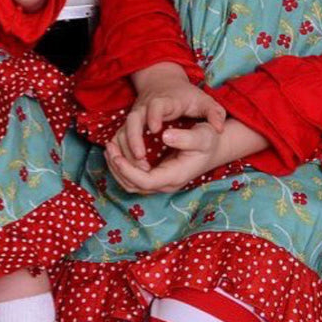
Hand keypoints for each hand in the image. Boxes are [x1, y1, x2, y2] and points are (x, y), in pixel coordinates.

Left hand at [106, 121, 221, 193]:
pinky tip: (117, 152)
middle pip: (135, 186)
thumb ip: (185, 137)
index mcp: (175, 175)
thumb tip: (165, 136)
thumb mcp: (203, 135)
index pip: (145, 182)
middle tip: (108, 148)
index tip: (116, 155)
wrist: (213, 146)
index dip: (127, 170)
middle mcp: (166, 182)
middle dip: (118, 169)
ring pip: (132, 184)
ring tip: (108, 149)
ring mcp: (161, 180)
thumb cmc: (208, 140)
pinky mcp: (157, 174)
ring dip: (117, 169)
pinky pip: (135, 178)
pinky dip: (123, 167)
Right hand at [116, 63, 225, 168]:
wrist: (164, 83)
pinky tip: (129, 168)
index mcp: (164, 100)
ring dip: (126, 149)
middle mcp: (145, 107)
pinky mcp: (130, 125)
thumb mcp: (204, 101)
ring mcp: (135, 116)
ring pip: (123, 130)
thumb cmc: (187, 96)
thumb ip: (214, 112)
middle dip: (133, 138)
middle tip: (141, 158)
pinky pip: (119, 139)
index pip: (156, 105)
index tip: (156, 129)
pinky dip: (121, 152)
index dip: (154, 116)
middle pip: (133, 119)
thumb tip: (219, 127)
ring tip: (137, 168)